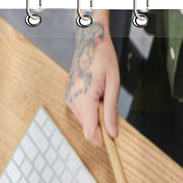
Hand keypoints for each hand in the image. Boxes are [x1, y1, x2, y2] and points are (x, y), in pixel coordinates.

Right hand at [65, 11, 119, 144]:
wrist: (89, 41)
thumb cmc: (103, 59)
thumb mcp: (113, 85)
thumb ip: (111, 111)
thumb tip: (112, 134)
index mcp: (85, 98)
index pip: (90, 133)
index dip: (102, 141)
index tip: (113, 140)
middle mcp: (73, 101)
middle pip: (89, 130)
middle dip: (102, 127)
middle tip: (109, 106)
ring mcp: (69, 99)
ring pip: (86, 123)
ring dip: (97, 117)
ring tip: (102, 96)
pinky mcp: (69, 98)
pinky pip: (82, 114)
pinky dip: (91, 111)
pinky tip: (96, 95)